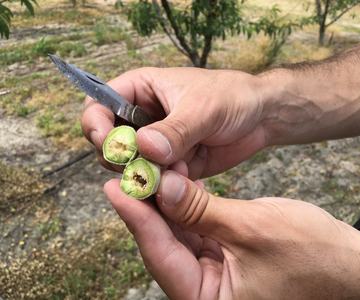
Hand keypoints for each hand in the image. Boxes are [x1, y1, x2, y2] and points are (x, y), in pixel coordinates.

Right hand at [81, 67, 273, 177]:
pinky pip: (153, 179)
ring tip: (174, 170)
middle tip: (141, 166)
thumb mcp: (204, 108)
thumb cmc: (232, 97)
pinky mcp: (169, 164)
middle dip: (119, 158)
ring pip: (129, 165)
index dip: (96, 125)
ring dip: (143, 174)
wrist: (260, 117)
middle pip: (108, 141)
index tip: (110, 145)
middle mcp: (142, 117)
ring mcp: (155, 143)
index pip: (99, 105)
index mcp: (140, 90)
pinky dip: (162, 184)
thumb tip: (143, 147)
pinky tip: (185, 178)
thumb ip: (174, 129)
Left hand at [104, 170, 359, 299]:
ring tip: (150, 171)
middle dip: (148, 207)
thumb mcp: (252, 228)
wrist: (349, 265)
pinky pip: (195, 230)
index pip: (160, 254)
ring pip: (177, 234)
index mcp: (207, 299)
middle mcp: (204, 290)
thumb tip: (163, 187)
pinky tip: (176, 183)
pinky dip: (186, 207)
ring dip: (165, 203)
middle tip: (129, 172)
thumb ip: (202, 210)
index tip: (116, 187)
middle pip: (164, 243)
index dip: (137, 218)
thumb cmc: (312, 257)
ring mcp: (213, 273)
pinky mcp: (222, 256)